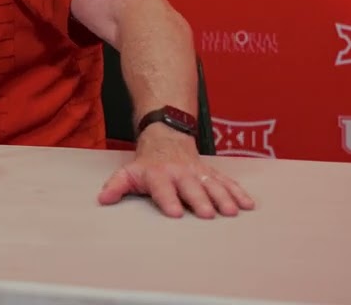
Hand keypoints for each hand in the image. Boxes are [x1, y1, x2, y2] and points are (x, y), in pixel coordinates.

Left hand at [97, 126, 254, 217]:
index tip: (174, 212)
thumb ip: (116, 186)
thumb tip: (102, 199)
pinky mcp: (211, 172)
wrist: (166, 135)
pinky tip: (248, 204)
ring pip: (213, 183)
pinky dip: (238, 191)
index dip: (168, 199)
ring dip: (223, 197)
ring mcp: (198, 172)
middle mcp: (181, 173)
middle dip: (200, 199)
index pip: (163, 188)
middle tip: (208, 214)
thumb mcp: (129, 171)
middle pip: (191, 187)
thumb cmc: (147, 162)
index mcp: (159, 174)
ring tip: (232, 211)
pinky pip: (227, 181)